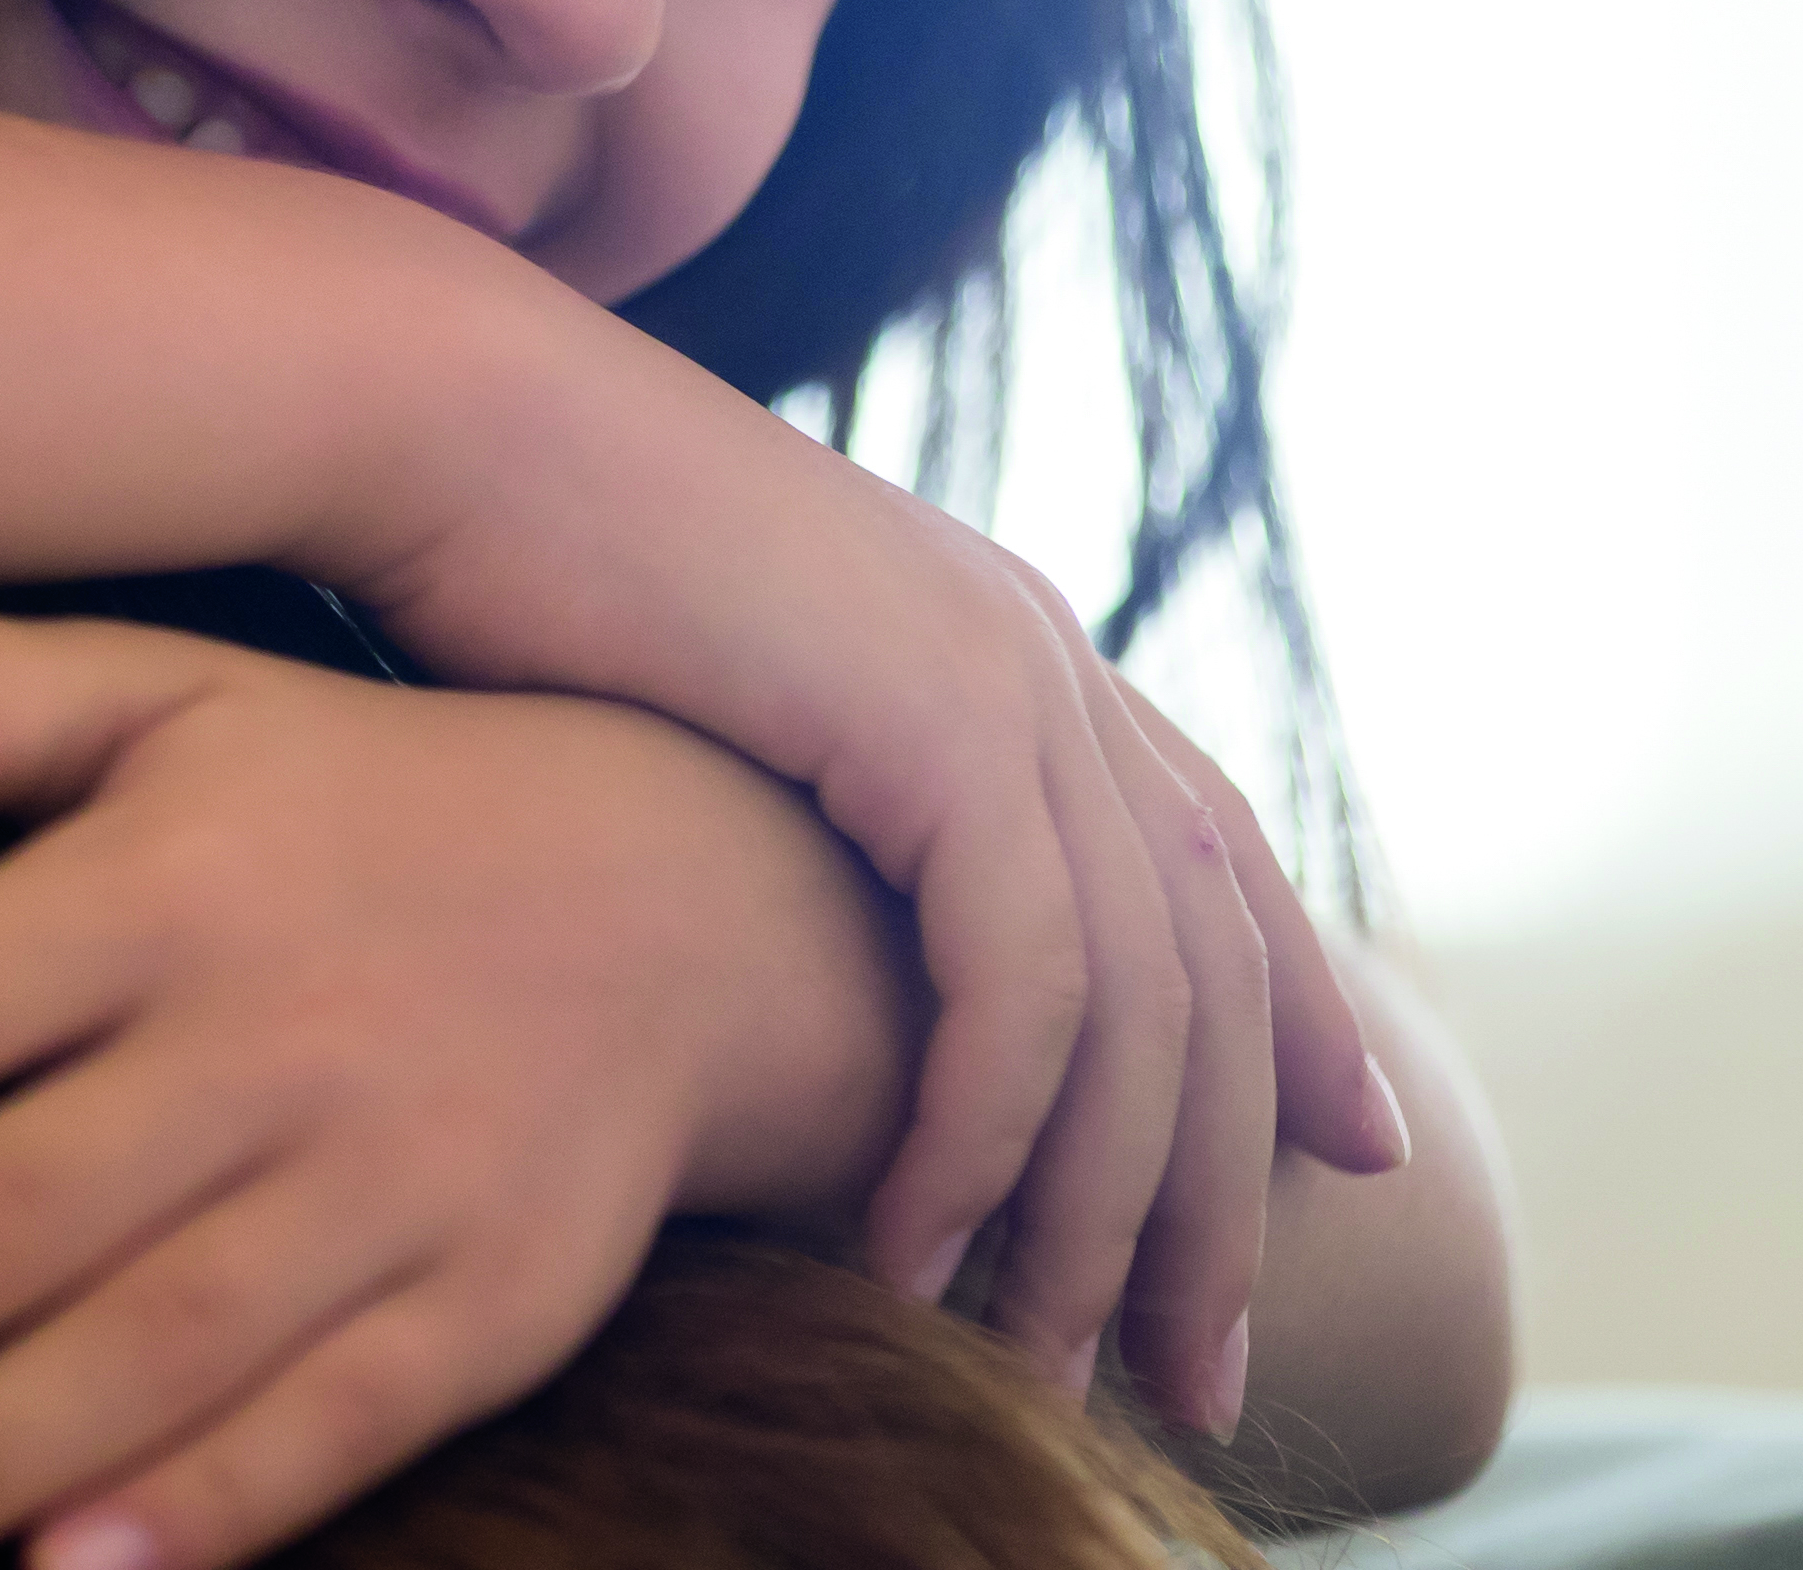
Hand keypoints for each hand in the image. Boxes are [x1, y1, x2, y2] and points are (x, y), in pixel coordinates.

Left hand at [0, 612, 912, 1569]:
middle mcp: (271, 1030)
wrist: (696, 893)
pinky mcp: (494, 1307)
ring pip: (152, 1343)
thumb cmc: (341, 795)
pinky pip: (336, 1430)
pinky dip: (203, 1513)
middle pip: (0, 1208)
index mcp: (159, 874)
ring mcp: (395, 1178)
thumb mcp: (158, 692)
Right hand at [330, 373, 1399, 1436]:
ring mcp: (1004, 678)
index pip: (1213, 858)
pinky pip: (1020, 982)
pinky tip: (915, 1248)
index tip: (1355, 1156)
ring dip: (1100, 1213)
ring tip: (1050, 1364)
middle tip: (1208, 1375)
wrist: (446, 427)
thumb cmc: (519, 570)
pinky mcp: (933, 720)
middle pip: (1213, 965)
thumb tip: (819, 933)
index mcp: (1002, 634)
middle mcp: (1041, 653)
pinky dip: (985, 1136)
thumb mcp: (718, 700)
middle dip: (1223, 1188)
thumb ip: (817, 798)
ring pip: (1139, 1006)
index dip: (1298, 1012)